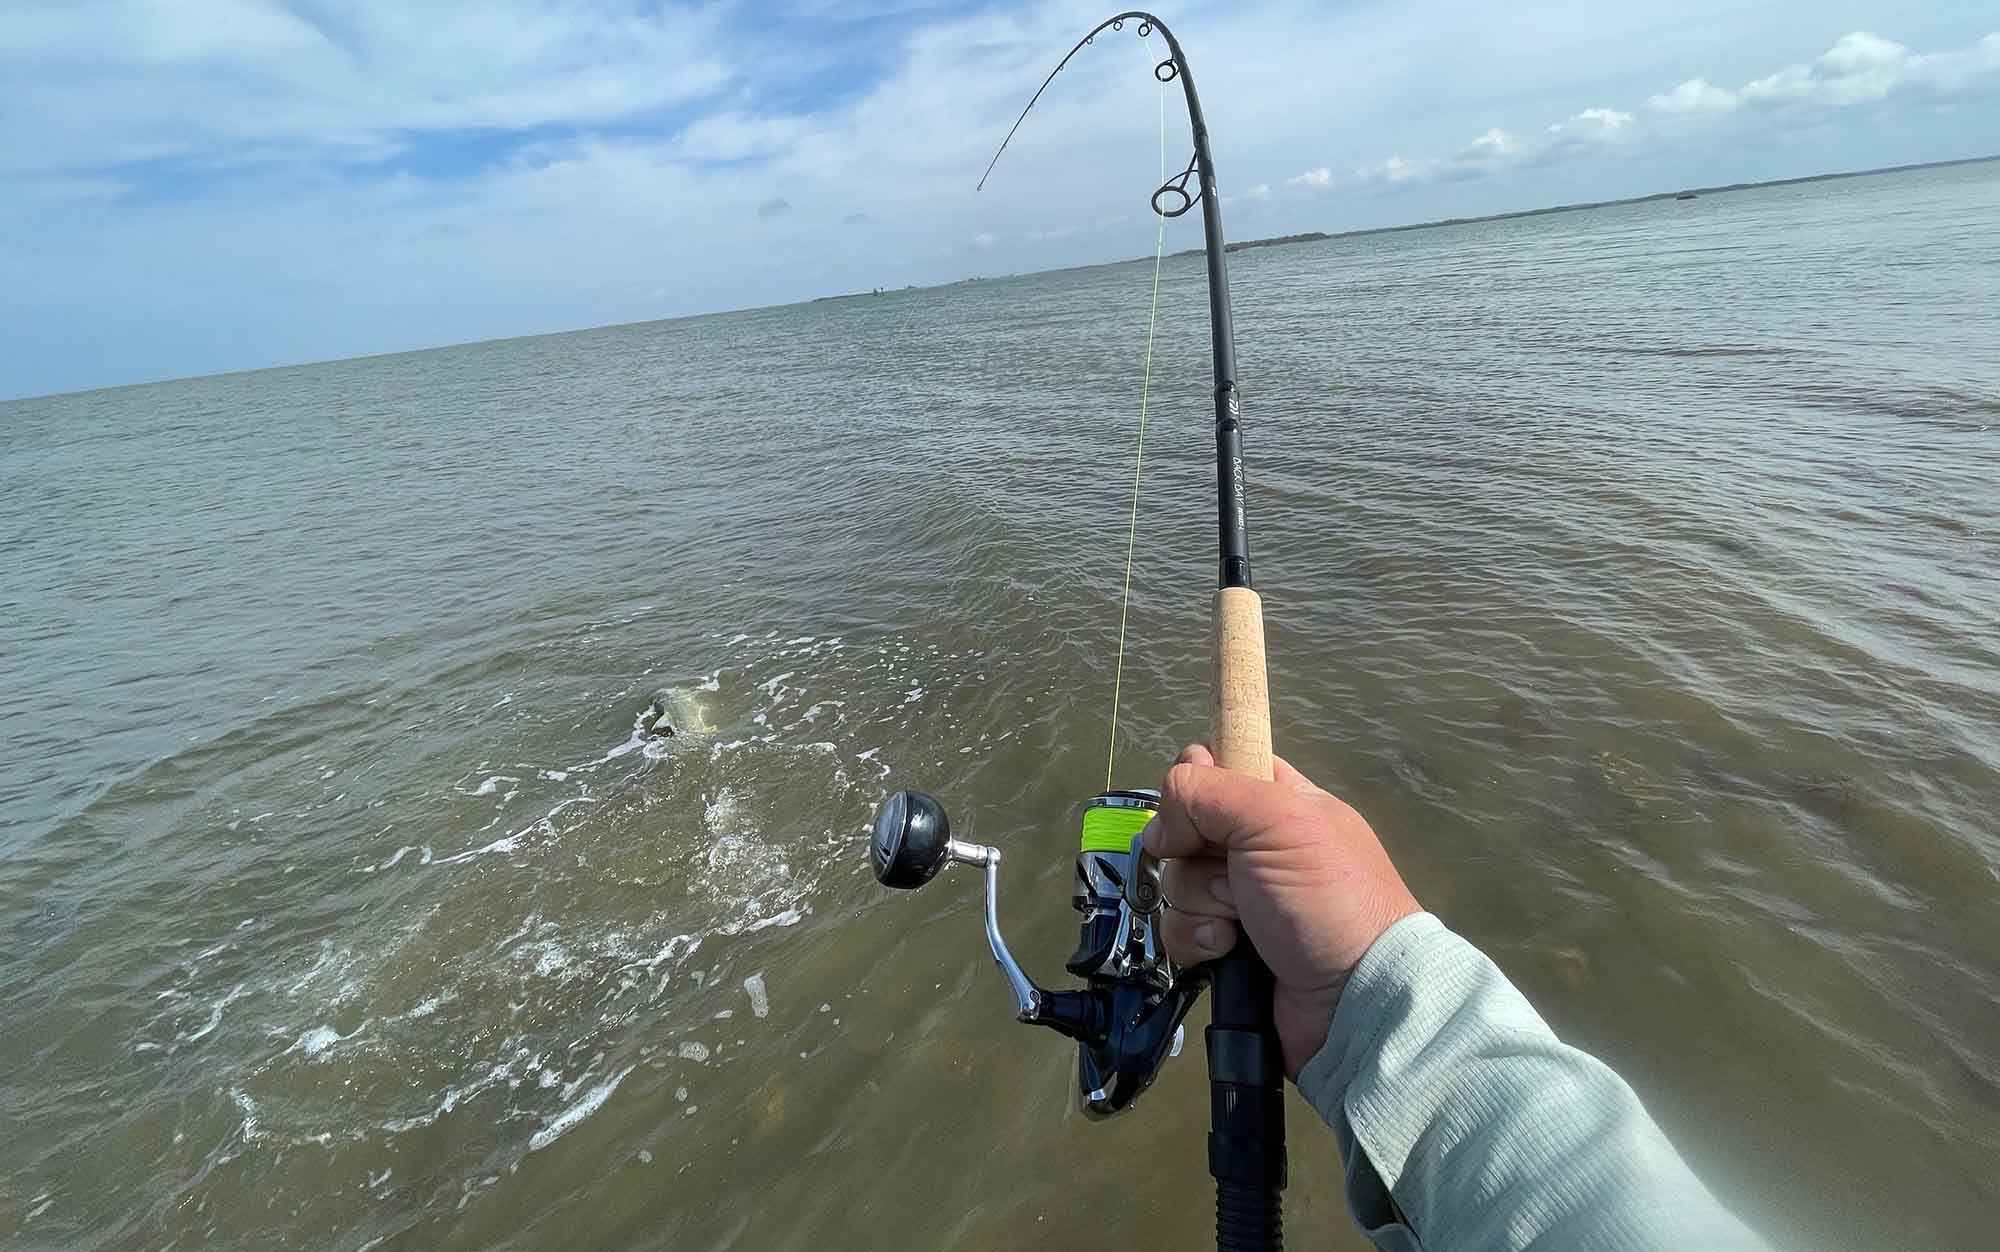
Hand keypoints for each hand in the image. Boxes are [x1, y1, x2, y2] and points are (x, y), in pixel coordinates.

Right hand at [1146, 743, 1421, 1077]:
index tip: (1201, 806)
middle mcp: (1259, 847)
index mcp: (1283, 803)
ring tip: (1239, 923)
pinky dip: (1197, 940)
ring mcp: (1241, 900)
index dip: (1201, 781)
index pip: (1222, 767)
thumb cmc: (1325, 896)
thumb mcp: (1276, 819)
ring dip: (1199, 904)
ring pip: (1177, 880)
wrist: (1352, 1000)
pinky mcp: (1225, 947)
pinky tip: (1227, 951)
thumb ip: (1208, 791)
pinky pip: (1179, 929)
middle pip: (1186, 827)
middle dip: (1196, 854)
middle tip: (1233, 874)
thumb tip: (1162, 822)